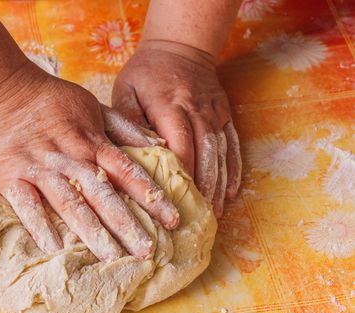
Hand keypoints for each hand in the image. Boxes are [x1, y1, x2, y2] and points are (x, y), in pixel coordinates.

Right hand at [0, 61, 179, 261]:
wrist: (0, 89)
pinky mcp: (12, 177)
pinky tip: (54, 250)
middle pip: (104, 196)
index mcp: (92, 142)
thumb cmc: (49, 99)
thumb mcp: (92, 105)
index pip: (129, 172)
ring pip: (71, 204)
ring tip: (112, 258)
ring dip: (92, 232)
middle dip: (128, 225)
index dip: (152, 196)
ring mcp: (41, 169)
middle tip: (148, 252)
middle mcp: (71, 159)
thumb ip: (123, 127)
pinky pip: (27, 205)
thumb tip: (157, 143)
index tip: (173, 220)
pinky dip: (40, 226)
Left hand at [112, 40, 241, 216]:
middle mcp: (198, 112)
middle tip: (198, 218)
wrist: (180, 46)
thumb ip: (128, 121)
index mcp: (171, 107)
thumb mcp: (127, 90)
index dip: (180, 176)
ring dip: (219, 185)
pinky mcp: (224, 115)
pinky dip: (232, 170)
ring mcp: (215, 114)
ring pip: (221, 155)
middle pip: (204, 156)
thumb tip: (132, 154)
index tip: (175, 201)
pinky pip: (232, 145)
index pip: (180, 147)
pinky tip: (231, 191)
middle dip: (202, 189)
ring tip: (215, 213)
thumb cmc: (146, 73)